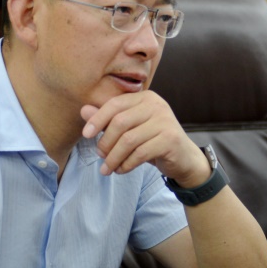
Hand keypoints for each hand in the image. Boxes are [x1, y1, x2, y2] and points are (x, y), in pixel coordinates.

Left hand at [80, 91, 208, 184]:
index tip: (86, 135)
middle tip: (100, 156)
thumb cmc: (152, 140)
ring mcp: (165, 121)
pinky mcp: (170, 140)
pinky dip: (126, 164)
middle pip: (120, 122)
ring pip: (129, 141)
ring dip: (113, 157)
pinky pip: (140, 153)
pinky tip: (121, 169)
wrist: (183, 157)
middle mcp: (157, 105)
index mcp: (145, 97)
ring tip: (107, 168)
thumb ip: (108, 119)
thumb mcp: (129, 129)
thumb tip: (83, 110)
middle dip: (105, 142)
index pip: (115, 104)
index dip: (97, 119)